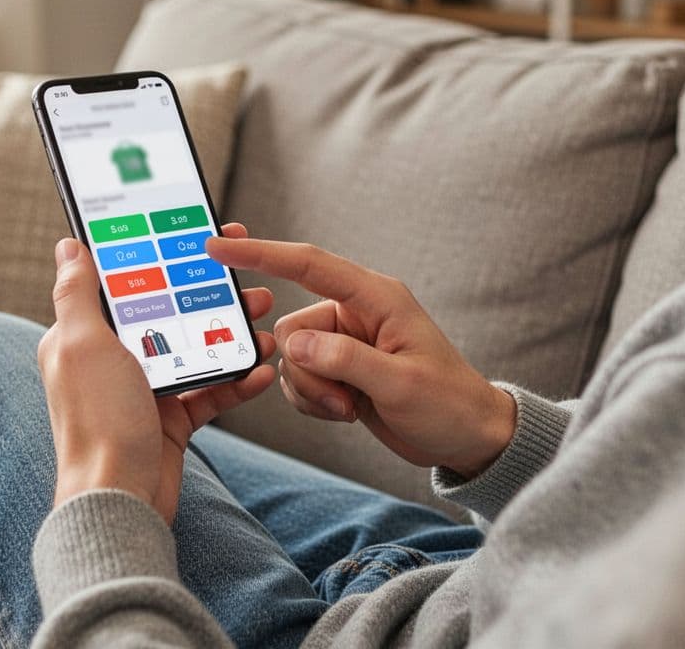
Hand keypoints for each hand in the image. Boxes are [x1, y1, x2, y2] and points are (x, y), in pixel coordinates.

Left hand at [39, 223, 277, 523]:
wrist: (119, 501)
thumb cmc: (97, 423)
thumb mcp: (83, 346)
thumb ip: (77, 294)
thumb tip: (69, 245)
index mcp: (85, 337)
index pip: (127, 283)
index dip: (163, 256)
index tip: (199, 236)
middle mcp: (113, 360)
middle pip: (170, 314)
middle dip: (212, 297)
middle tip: (249, 283)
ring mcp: (144, 391)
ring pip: (196, 350)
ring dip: (232, 336)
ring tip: (266, 324)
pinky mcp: (171, 421)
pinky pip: (210, 392)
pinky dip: (236, 382)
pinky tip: (262, 371)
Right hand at [205, 237, 514, 478]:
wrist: (466, 438)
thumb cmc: (447, 404)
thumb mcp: (400, 384)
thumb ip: (345, 360)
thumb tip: (293, 345)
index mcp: (376, 298)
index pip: (309, 265)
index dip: (261, 253)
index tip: (218, 246)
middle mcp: (356, 313)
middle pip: (292, 329)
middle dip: (307, 371)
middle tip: (342, 399)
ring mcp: (346, 342)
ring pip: (292, 358)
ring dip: (313, 391)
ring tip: (351, 408)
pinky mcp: (340, 369)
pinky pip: (300, 379)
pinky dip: (314, 401)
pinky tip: (346, 412)